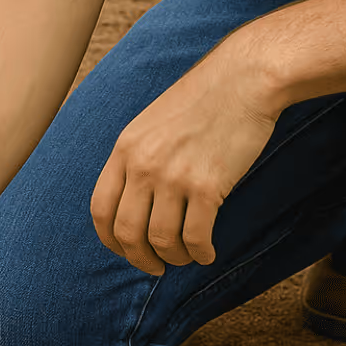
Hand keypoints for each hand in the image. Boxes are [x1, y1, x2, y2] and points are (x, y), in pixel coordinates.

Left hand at [90, 40, 282, 275]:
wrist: (245, 79)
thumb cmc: (203, 100)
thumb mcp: (152, 124)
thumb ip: (137, 158)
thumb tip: (133, 201)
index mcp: (124, 149)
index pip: (101, 210)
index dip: (110, 240)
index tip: (125, 250)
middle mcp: (143, 165)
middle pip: (127, 232)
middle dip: (140, 258)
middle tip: (156, 266)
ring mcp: (174, 176)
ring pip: (162, 240)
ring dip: (174, 258)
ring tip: (185, 256)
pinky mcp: (207, 185)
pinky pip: (195, 237)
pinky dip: (200, 253)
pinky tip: (207, 253)